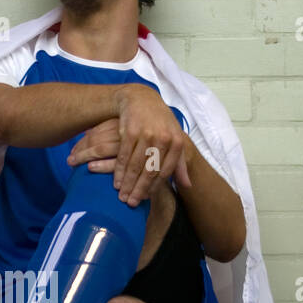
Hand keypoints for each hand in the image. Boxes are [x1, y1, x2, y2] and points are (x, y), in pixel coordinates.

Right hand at [72, 85, 191, 205]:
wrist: (142, 99)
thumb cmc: (160, 122)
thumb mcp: (174, 138)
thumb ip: (180, 162)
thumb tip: (187, 185)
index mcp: (176, 143)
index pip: (165, 171)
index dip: (155, 187)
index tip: (145, 199)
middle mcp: (163, 138)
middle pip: (150, 171)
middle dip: (139, 189)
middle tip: (130, 203)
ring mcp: (146, 134)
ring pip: (136, 165)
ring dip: (127, 183)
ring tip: (122, 196)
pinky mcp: (130, 131)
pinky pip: (123, 156)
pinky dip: (118, 170)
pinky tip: (116, 181)